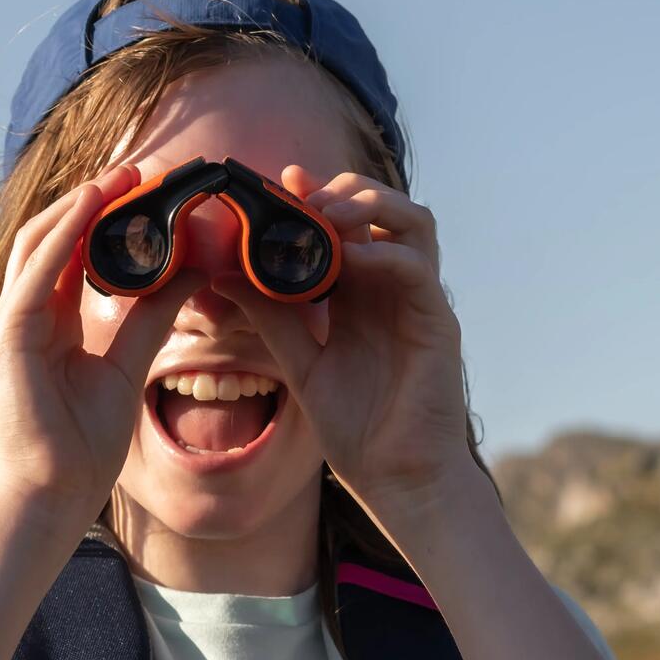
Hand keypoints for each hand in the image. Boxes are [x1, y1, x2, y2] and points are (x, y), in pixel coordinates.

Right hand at [0, 163, 204, 528]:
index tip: (152, 186)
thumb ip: (152, 316)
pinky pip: (35, 275)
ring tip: (122, 176)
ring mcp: (12, 322)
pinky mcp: (7, 338)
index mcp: (53, 318)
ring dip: (79, 205)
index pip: (77, 248)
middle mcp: (28, 312)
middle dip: (97, 198)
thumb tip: (193, 269)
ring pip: (39, 243)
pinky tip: (93, 209)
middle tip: (143, 168)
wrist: (54, 494)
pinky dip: (63, 238)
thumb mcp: (130, 364)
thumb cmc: (84, 442)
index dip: (111, 213)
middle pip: (56, 235)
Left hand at [210, 166, 476, 531]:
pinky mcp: (438, 323)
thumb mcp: (300, 362)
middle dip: (343, 190)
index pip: (348, 222)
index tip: (282, 180)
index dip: (318, 194)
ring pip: (414, 222)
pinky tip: (351, 260)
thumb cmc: (357, 427)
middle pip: (384, 208)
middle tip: (302, 198)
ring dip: (370, 206)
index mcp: (363, 292)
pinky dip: (385, 254)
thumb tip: (222, 276)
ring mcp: (420, 301)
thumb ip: (270, 317)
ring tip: (327, 216)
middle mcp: (394, 288)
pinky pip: (418, 269)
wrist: (397, 479)